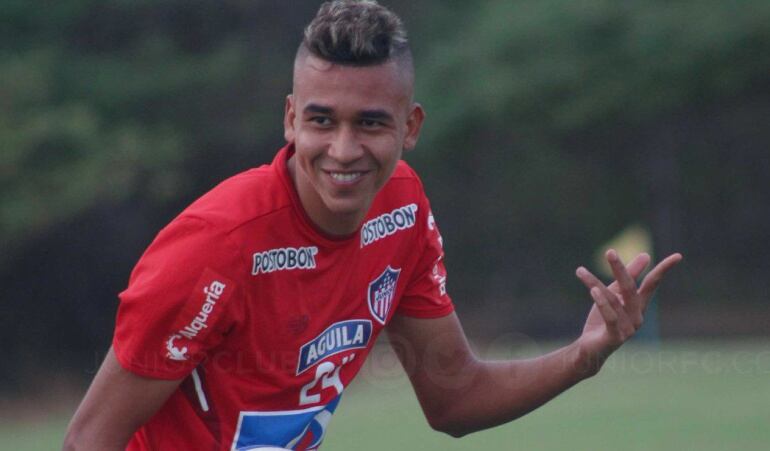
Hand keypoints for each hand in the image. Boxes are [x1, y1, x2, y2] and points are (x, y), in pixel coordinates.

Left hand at [574, 250, 682, 370]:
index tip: (678, 256)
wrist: (590, 350)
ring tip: (580, 271)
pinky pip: (611, 317)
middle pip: (630, 288)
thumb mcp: (614, 295)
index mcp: (638, 305)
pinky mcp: (615, 337)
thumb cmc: (603, 320)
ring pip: (612, 300)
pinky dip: (602, 303)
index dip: (664, 270)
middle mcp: (637, 316)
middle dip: (620, 269)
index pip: (652, 284)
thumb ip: (628, 276)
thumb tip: (646, 255)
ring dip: (594, 284)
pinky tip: (593, 290)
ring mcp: (628, 328)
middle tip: (609, 251)